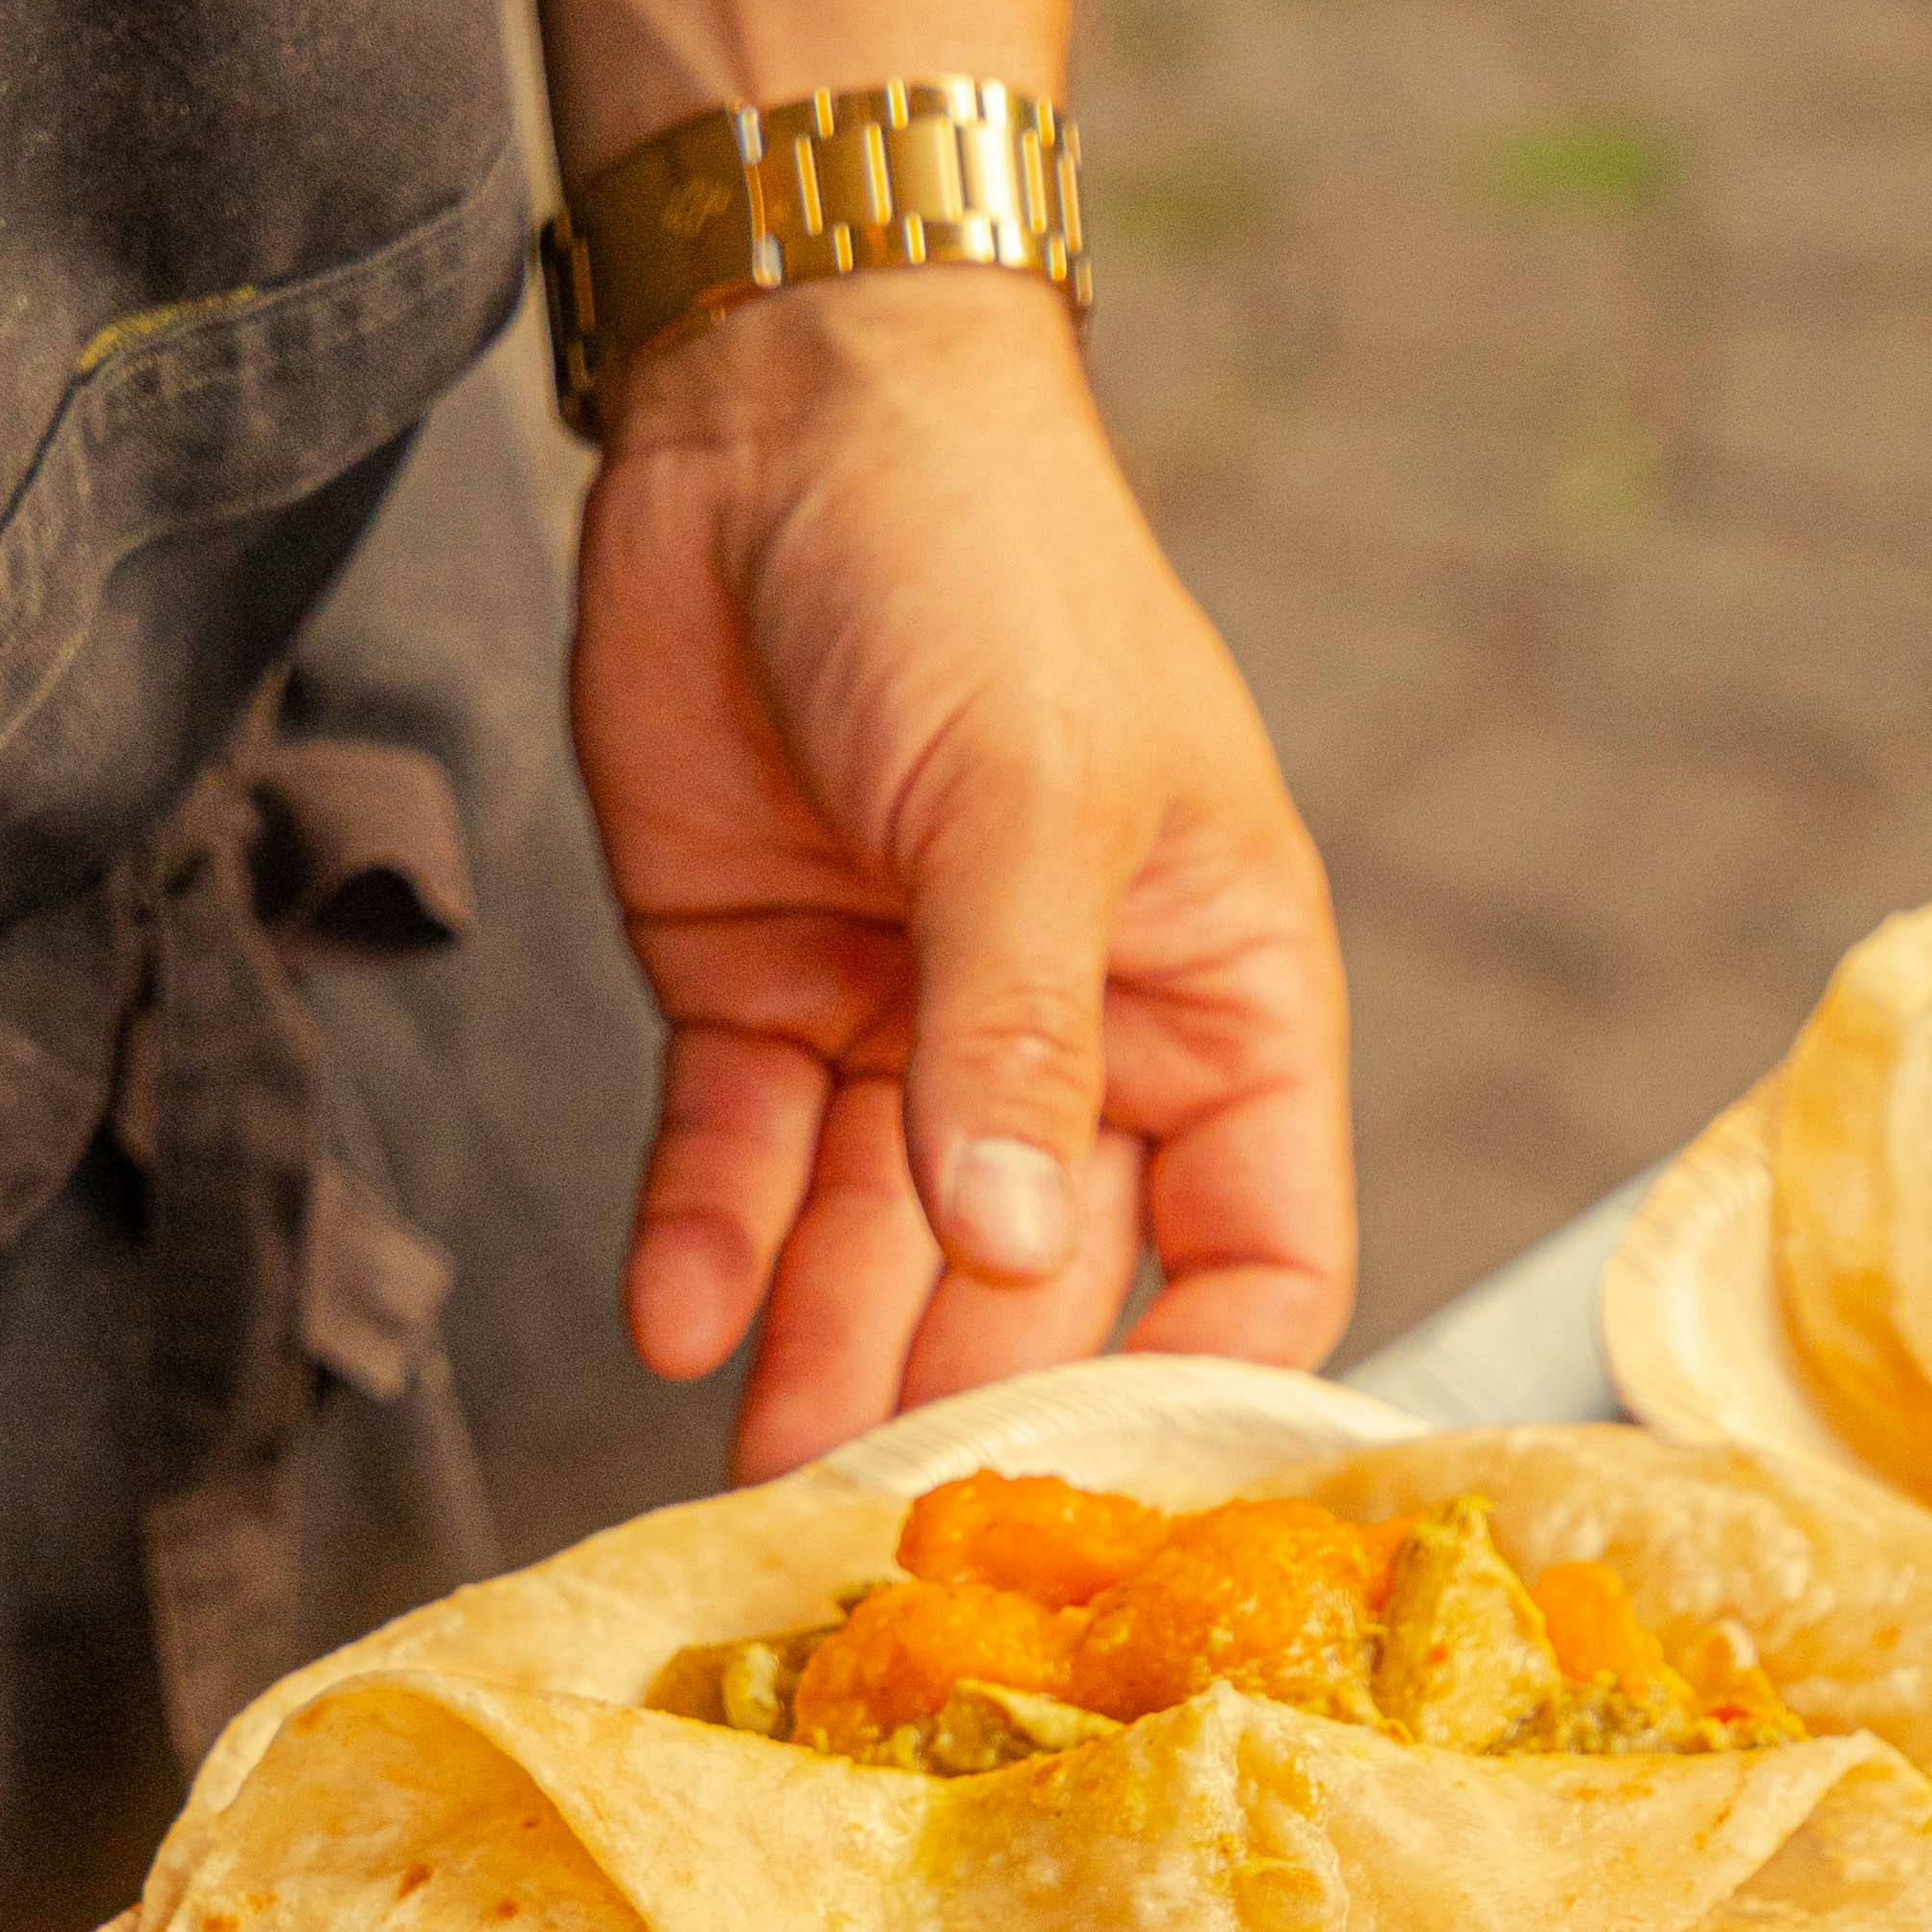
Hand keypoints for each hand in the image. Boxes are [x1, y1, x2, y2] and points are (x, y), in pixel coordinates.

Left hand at [568, 279, 1354, 1472]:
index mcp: (1217, 997)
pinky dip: (705, 1252)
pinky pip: (736, 1171)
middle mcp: (1072, 1041)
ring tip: (755, 1485)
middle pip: (1039, 1289)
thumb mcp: (1030, 803)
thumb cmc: (980, 560)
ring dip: (819, 1365)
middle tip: (885, 1534)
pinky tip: (674, 1330)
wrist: (775, 397)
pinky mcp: (759, 999)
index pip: (1257, 1250)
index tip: (1125, 1503)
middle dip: (961, 1403)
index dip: (1201, 1380)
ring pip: (873, 1254)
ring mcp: (907, 1030)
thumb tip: (1021, 1256)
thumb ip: (1018, 1040)